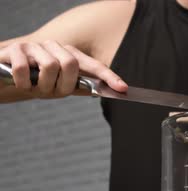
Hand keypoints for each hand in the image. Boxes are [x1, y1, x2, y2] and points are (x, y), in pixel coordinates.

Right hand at [0, 40, 126, 96]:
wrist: (5, 79)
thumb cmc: (35, 82)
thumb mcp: (58, 87)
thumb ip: (78, 87)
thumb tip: (103, 92)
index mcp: (68, 56)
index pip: (93, 66)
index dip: (108, 76)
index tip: (122, 89)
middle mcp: (54, 48)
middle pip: (70, 63)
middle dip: (62, 83)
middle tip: (50, 90)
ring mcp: (35, 47)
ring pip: (50, 65)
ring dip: (42, 84)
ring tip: (33, 87)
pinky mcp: (16, 49)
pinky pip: (26, 68)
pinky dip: (24, 82)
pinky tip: (20, 83)